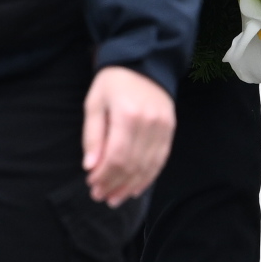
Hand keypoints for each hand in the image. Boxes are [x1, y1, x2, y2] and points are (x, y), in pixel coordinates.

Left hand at [82, 65, 175, 205]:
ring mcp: (163, 127)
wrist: (143, 63)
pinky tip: (134, 189)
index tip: (91, 185)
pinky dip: (147, 178)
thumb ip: (92, 136)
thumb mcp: (95, 103)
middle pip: (132, 165)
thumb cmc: (113, 83)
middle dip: (114, 184)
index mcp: (128, 114)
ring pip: (147, 167)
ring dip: (130, 186)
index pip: (117, 156)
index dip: (104, 175)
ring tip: (115, 198)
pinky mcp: (170, 130)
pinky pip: (160, 161)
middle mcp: (149, 123)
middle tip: (100, 196)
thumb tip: (90, 167)